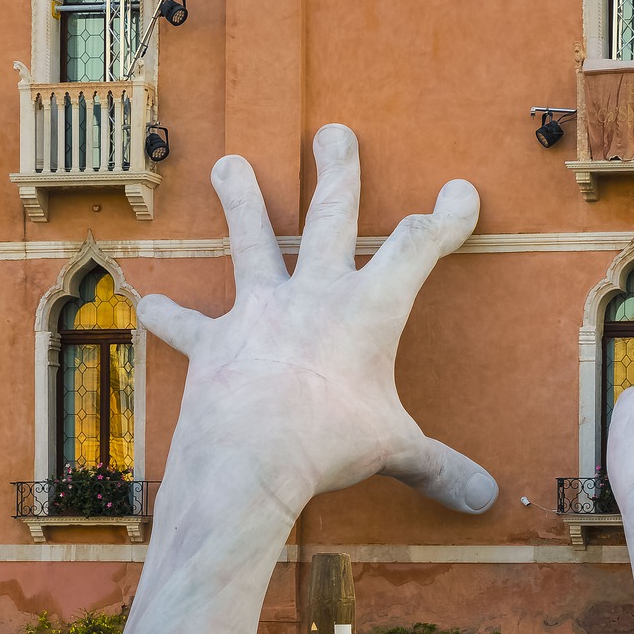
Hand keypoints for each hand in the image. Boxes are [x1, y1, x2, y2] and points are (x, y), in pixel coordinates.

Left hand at [60, 125, 496, 633]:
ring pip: (252, 241)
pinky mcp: (214, 342)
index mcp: (368, 310)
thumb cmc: (330, 446)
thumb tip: (486, 501)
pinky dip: (169, 316)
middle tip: (333, 133)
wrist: (249, 459)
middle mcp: (313, 294)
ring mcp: (259, 311)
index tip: (461, 191)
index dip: (445, 218)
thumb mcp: (394, 452)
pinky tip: (146, 301)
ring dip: (242, 201)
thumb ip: (439, 468)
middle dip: (337, 173)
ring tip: (229, 164)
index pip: (417, 248)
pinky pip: (187, 325)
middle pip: (331, 217)